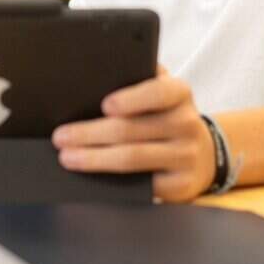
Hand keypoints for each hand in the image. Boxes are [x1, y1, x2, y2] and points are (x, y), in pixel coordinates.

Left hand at [50, 65, 214, 201]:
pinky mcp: (181, 184)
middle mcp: (187, 123)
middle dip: (90, 134)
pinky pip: (142, 185)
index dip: (132, 99)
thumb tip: (92, 79)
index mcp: (179, 93)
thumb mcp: (159, 93)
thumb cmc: (165, 117)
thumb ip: (136, 81)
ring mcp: (186, 155)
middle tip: (61, 137)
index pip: (158, 92)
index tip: (104, 105)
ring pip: (132, 157)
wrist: (203, 155)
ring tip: (67, 156)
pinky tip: (91, 176)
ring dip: (94, 158)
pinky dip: (112, 180)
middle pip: (132, 129)